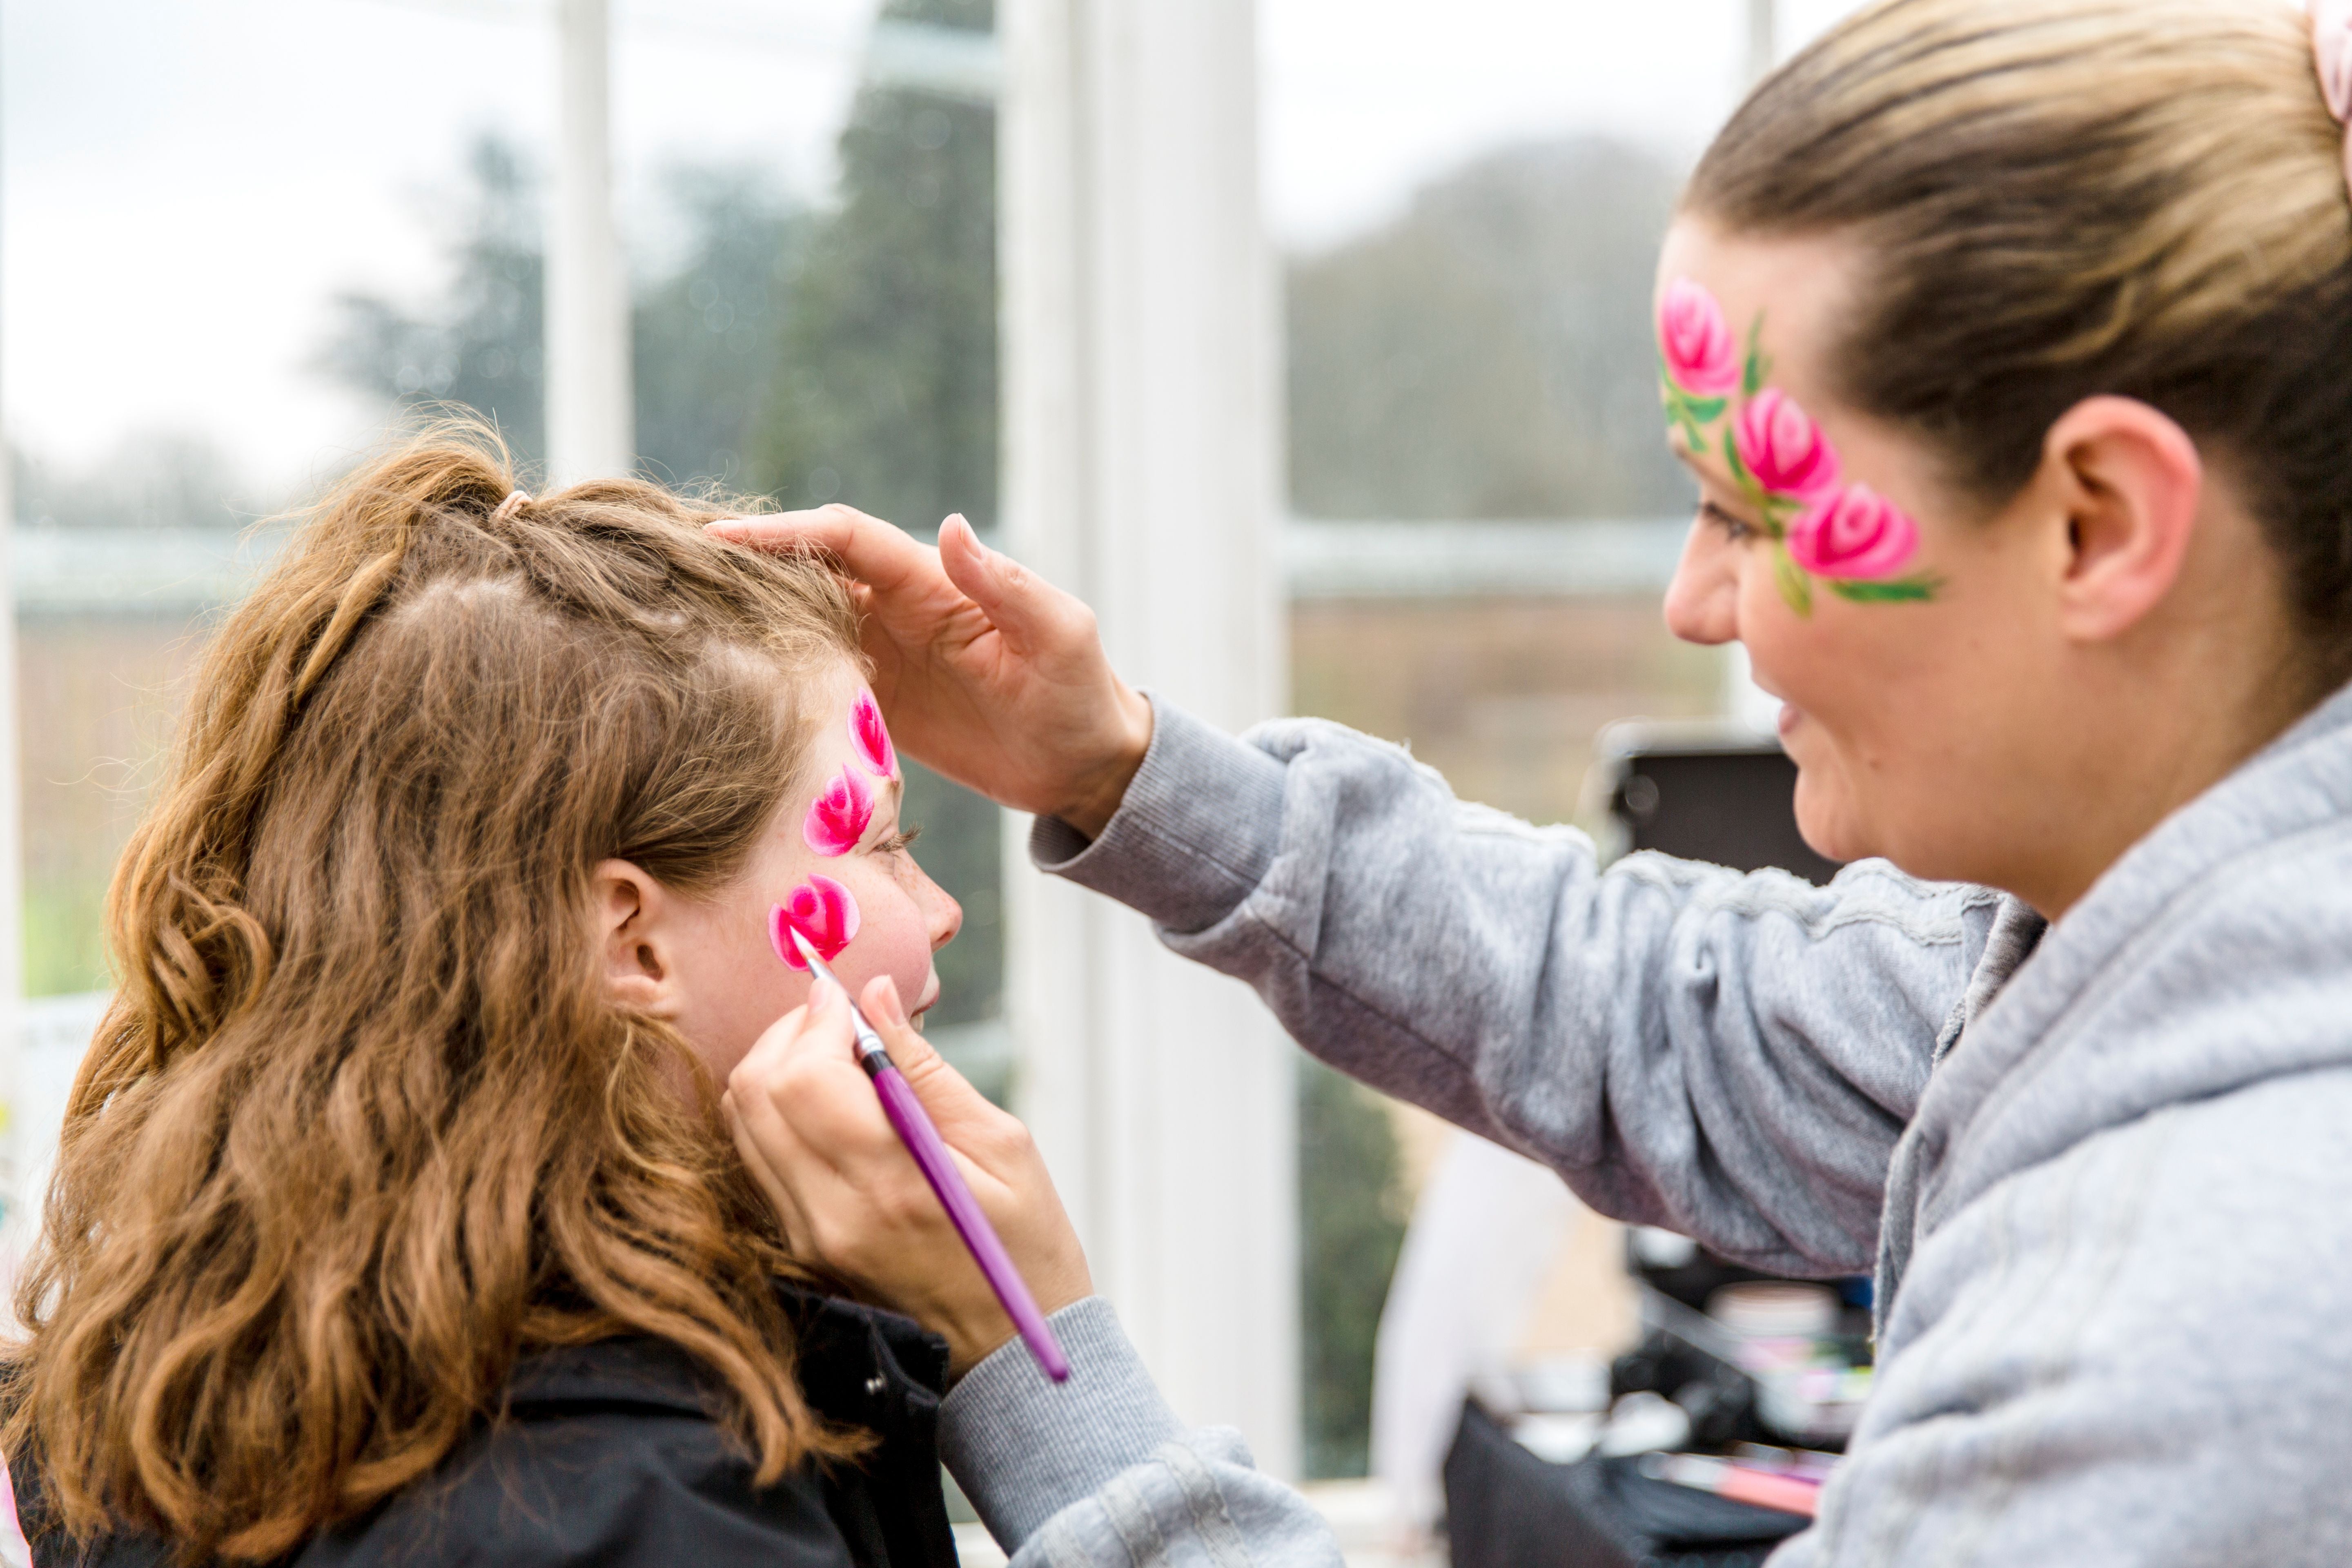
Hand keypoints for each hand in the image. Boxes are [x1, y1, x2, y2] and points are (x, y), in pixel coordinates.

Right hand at [710, 507, 1151, 837]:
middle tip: (669, 564)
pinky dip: (769, 671)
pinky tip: (720, 678)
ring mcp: (880, 655)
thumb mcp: (1057, 636)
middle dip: (744, 561)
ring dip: (747, 613)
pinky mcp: (873, 705)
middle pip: (806, 569)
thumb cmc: (1080, 694)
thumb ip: (1006, 586)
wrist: (1082, 765)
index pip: (845, 539)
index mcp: (931, 583)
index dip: (786, 533)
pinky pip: (811, 677)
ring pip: (798, 619)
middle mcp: (897, 609)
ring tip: (673, 614)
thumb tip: (952, 526)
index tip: (722, 538)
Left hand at [723, 974, 1093, 1375]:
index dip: (817, 1020)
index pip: (803, 1077)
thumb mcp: (1002, 1145)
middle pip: (756, 1094)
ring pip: (743, 1125)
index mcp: (892, 1183)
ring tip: (834, 1056)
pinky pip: (758, 1161)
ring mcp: (808, 1238)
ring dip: (777, 1070)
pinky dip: (777, 1114)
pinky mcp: (801, 1250)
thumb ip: (926, 1069)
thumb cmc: (1025, 1246)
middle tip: (838, 1020)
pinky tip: (827, 1103)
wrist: (1011, 1356)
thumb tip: (876, 996)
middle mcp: (832, 1214)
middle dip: (788, 1035)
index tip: (848, 999)